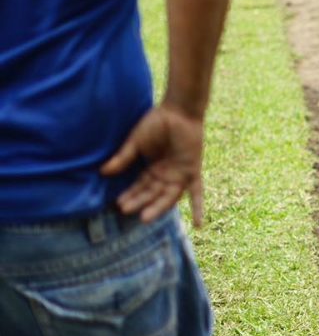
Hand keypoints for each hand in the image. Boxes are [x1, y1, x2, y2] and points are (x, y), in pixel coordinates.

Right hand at [101, 104, 205, 224]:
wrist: (178, 110)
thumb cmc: (156, 123)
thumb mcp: (135, 143)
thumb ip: (123, 158)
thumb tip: (102, 172)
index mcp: (153, 168)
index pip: (140, 186)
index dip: (130, 195)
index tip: (117, 203)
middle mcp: (167, 174)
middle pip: (152, 193)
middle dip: (140, 202)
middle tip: (125, 210)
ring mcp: (180, 174)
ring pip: (169, 196)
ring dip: (158, 207)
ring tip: (144, 217)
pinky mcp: (193, 171)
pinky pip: (197, 192)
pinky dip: (198, 208)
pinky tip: (198, 225)